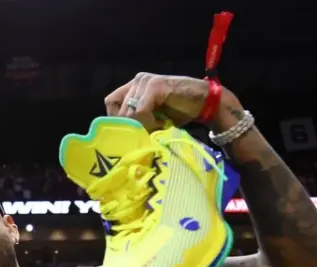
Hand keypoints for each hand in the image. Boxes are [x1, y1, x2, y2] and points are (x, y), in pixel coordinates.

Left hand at [104, 73, 236, 130]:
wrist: (206, 103)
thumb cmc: (179, 112)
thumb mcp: (151, 117)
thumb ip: (135, 119)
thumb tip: (119, 136)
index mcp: (134, 86)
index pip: (111, 103)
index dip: (117, 120)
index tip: (131, 131)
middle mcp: (137, 80)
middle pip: (119, 110)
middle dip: (131, 126)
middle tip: (148, 132)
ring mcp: (145, 81)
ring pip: (129, 113)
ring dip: (142, 125)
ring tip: (157, 126)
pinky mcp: (154, 86)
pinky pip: (140, 111)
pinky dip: (149, 122)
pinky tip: (161, 122)